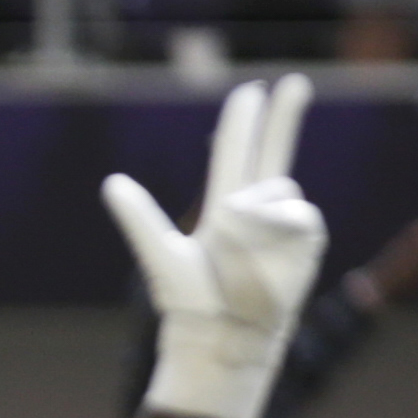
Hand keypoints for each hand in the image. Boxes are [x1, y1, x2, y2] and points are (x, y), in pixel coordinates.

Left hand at [103, 74, 327, 417]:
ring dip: (253, 215)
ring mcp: (284, 222)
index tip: (253, 90)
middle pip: (271, 151)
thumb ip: (140, 217)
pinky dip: (278, 227)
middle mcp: (256, 209)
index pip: (234, 154)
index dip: (243, 123)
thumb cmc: (191, 303)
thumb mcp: (160, 255)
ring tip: (238, 255)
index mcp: (223, 207)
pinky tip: (268, 256)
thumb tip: (111, 182)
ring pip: (276, 186)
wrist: (223, 336)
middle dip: (283, 117)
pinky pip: (296, 210)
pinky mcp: (306, 237)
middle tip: (295, 81)